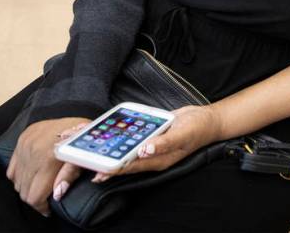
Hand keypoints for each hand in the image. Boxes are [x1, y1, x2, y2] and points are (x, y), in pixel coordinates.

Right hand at [7, 117, 88, 215]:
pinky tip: (31, 174)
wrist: (79, 112)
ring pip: (16, 180)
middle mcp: (32, 151)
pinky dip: (19, 175)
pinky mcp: (22, 138)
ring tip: (40, 186)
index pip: (34, 195)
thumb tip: (57, 195)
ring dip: (26, 187)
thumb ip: (69, 177)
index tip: (49, 208)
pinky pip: (12, 167)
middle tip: (46, 198)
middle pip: (24, 190)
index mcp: (48, 158)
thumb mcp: (82, 159)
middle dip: (35, 198)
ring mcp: (25, 144)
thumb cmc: (83, 138)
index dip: (41, 207)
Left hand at [89, 106, 222, 182]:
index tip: (96, 170)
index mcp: (158, 160)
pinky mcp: (149, 137)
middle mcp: (151, 157)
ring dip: (107, 148)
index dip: (113, 169)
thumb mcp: (183, 133)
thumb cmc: (197, 128)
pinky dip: (119, 136)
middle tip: (83, 157)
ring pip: (124, 150)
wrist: (206, 120)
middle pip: (123, 161)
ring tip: (87, 143)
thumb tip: (145, 150)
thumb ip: (165, 143)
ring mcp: (149, 148)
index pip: (130, 167)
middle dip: (104, 160)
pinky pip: (131, 139)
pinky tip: (107, 131)